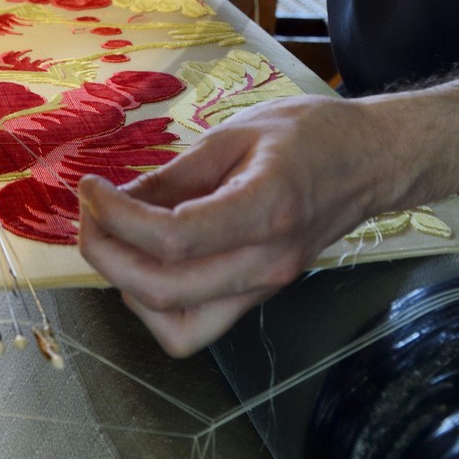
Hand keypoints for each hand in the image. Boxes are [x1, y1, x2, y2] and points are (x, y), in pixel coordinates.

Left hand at [77, 93, 385, 356]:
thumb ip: (174, 174)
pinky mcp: (259, 296)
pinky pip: (195, 325)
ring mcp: (265, 287)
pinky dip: (156, 304)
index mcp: (267, 209)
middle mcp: (267, 262)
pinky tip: (145, 261)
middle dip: (106, 254)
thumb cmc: (310, 135)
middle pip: (164, 289)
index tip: (90, 189)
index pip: (173, 238)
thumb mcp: (235, 133)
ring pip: (176, 324)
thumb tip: (116, 198)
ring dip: (127, 286)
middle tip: (89, 213)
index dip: (117, 218)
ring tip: (114, 237)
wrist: (370, 162)